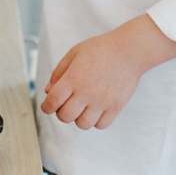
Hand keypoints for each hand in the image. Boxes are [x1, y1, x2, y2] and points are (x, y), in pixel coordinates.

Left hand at [40, 16, 175, 129]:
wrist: (129, 50)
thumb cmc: (100, 49)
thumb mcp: (74, 53)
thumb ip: (58, 72)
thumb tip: (47, 91)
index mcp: (73, 78)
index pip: (52, 102)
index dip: (46, 107)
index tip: (48, 105)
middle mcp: (86, 92)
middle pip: (65, 116)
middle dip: (61, 112)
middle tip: (66, 103)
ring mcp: (102, 101)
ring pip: (82, 124)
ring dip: (79, 118)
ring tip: (83, 106)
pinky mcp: (116, 107)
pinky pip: (100, 125)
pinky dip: (96, 121)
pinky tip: (96, 109)